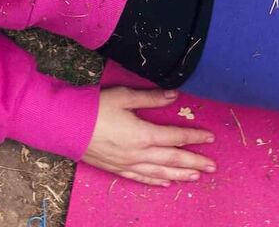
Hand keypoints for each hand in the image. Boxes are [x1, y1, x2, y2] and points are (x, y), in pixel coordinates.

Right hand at [82, 87, 216, 186]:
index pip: (175, 136)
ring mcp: (127, 163)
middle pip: (172, 159)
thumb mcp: (124, 96)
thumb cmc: (93, 107)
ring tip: (197, 176)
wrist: (65, 125)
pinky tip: (166, 183)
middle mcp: (138, 153)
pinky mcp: (116, 168)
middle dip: (194, 161)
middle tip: (213, 166)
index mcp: (143, 134)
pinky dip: (156, 181)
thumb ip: (150, 98)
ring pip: (160, 173)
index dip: (194, 137)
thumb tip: (174, 95)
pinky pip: (141, 178)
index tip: (210, 137)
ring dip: (180, 175)